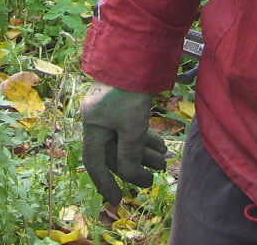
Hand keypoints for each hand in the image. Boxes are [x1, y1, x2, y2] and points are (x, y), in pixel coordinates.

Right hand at [80, 83, 165, 206]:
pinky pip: (131, 128)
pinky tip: (161, 146)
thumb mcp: (131, 128)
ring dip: (143, 153)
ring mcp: (110, 111)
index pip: (94, 161)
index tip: (118, 200)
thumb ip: (130, 155)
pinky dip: (145, 139)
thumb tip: (132, 177)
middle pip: (113, 152)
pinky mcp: (123, 104)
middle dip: (134, 166)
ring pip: (125, 140)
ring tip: (163, 161)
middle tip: (153, 178)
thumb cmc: (129, 93)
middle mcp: (98, 119)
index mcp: (92, 125)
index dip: (105, 183)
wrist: (135, 55)